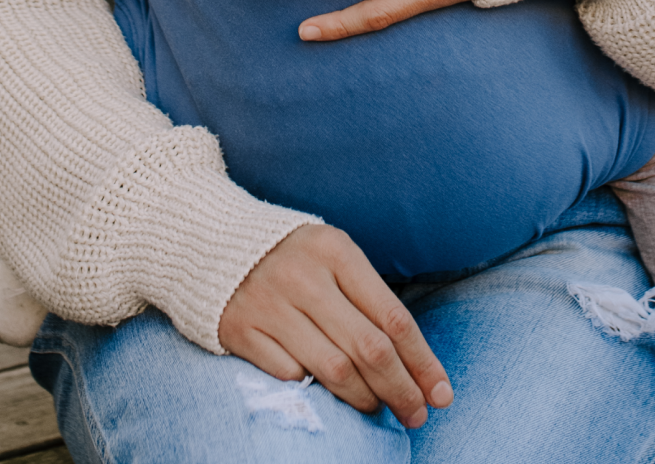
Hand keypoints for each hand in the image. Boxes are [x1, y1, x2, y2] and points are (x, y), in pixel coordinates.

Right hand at [218, 223, 452, 426]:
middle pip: (368, 348)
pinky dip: (314, 389)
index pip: (392, 316)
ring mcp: (270, 304)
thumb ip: (367, 298)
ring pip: (333, 368)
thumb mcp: (333, 255)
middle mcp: (304, 276)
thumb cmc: (292, 254)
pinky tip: (329, 393)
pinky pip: (289, 374)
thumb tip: (411, 361)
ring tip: (379, 409)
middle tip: (418, 413)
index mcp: (336, 251)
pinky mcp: (241, 330)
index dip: (421, 361)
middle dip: (401, 389)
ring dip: (364, 399)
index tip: (440, 392)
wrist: (213, 241)